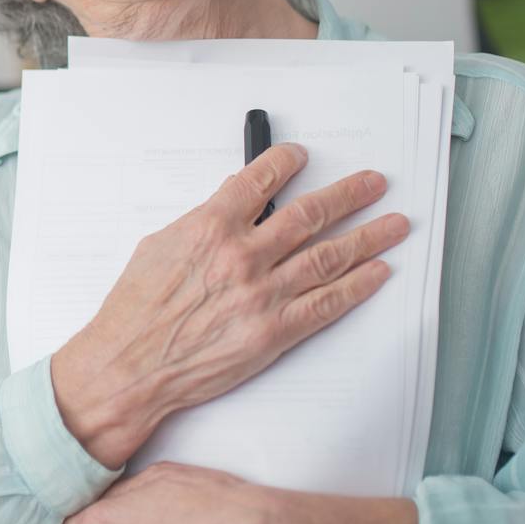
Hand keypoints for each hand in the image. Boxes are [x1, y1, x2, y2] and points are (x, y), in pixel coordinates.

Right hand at [51, 143, 407, 466]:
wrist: (130, 367)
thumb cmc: (135, 311)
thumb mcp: (158, 246)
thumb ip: (200, 221)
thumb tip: (231, 199)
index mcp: (211, 227)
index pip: (260, 180)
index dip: (286, 162)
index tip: (302, 157)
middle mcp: (243, 256)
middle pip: (310, 214)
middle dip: (349, 194)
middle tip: (373, 183)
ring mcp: (263, 294)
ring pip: (329, 256)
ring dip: (368, 236)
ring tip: (394, 223)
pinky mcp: (274, 332)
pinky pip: (326, 303)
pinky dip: (357, 286)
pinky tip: (377, 272)